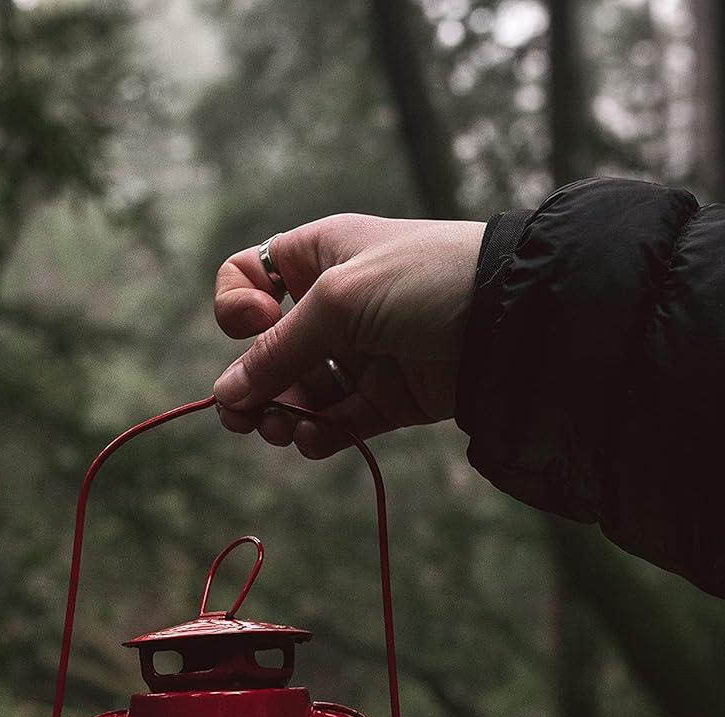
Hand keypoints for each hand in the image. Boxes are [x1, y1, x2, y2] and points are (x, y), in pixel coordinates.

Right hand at [213, 214, 484, 456]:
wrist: (510, 318)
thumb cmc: (422, 281)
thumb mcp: (338, 301)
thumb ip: (278, 351)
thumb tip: (225, 395)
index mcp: (319, 256)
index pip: (251, 278)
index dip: (238, 307)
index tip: (254, 325)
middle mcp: (336, 304)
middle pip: (270, 350)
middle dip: (253, 384)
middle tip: (245, 418)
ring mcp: (363, 353)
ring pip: (300, 392)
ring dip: (282, 415)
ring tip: (283, 431)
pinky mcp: (389, 397)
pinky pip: (338, 422)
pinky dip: (319, 435)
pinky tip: (312, 441)